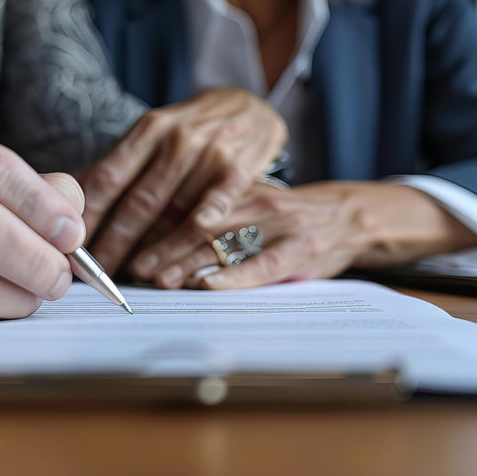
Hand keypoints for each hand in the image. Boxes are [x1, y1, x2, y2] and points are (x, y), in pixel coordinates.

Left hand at [76, 88, 286, 275]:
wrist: (248, 105)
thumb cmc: (190, 127)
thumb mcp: (153, 132)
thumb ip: (118, 164)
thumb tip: (70, 196)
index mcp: (147, 130)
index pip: (108, 176)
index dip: (88, 214)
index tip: (71, 243)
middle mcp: (175, 140)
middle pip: (139, 200)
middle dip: (115, 241)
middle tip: (98, 272)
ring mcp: (208, 154)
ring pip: (176, 210)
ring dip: (156, 247)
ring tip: (137, 274)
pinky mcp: (237, 168)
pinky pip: (217, 201)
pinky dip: (202, 220)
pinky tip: (188, 243)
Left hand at [129, 181, 476, 289]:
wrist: (349, 216)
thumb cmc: (288, 216)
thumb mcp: (250, 204)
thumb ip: (213, 214)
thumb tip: (156, 233)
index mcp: (236, 189)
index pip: (188, 204)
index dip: (155, 223)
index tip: (127, 239)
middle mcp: (253, 203)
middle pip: (198, 224)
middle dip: (162, 246)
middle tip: (133, 266)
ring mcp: (277, 227)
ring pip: (225, 244)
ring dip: (187, 263)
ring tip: (158, 280)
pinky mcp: (300, 251)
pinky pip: (262, 266)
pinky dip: (233, 277)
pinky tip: (209, 286)